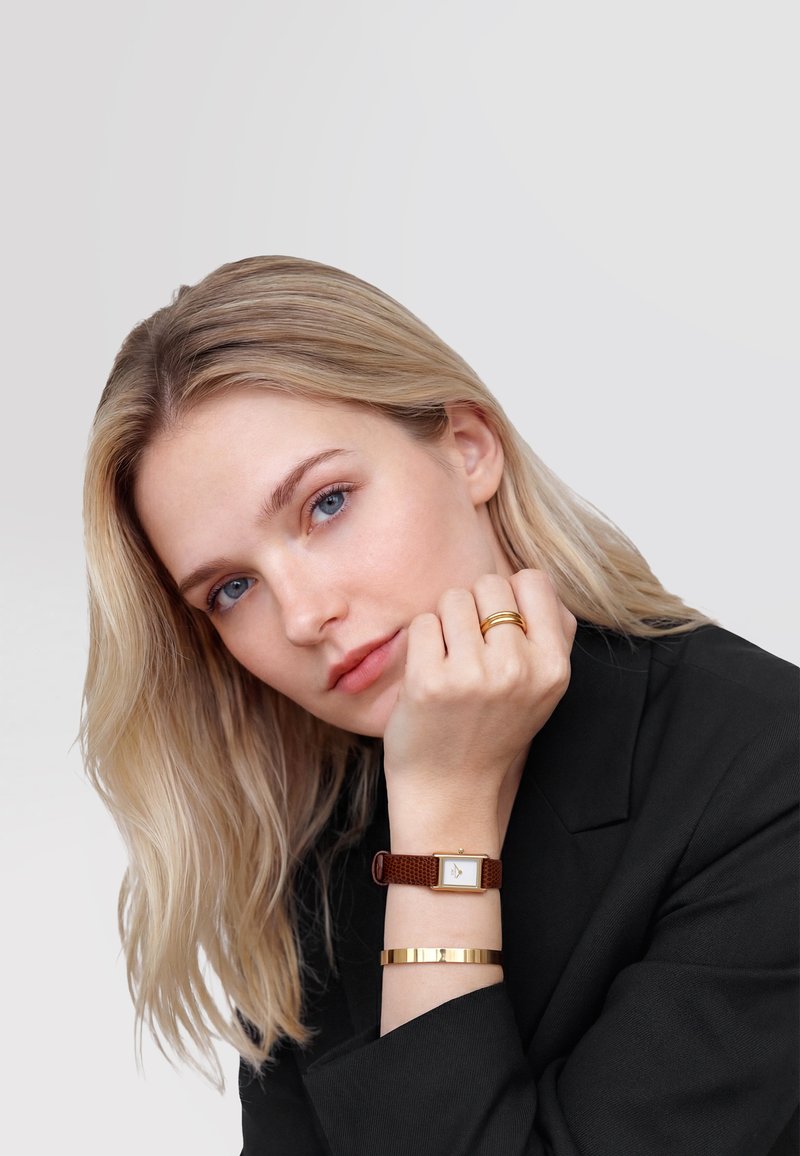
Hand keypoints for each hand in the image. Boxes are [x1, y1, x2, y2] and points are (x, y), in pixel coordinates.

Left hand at [382, 569, 576, 825]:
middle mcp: (518, 668)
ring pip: (453, 598)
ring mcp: (473, 675)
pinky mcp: (430, 681)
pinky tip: (429, 673)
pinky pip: (423, 623)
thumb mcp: (544, 688)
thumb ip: (555, 633)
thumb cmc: (494, 732)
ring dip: (445, 623)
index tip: (498, 627)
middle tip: (470, 649)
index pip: (533, 581)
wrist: (452, 792)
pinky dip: (421, 642)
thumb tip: (539, 582)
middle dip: (475, 608)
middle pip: (489, 584)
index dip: (511, 596)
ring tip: (450, 662)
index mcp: (553, 667)